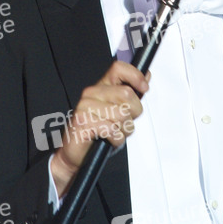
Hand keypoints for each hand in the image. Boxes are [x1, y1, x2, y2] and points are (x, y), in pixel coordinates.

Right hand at [50, 61, 148, 196]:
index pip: (119, 69)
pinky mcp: (83, 121)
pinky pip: (112, 129)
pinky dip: (116, 139)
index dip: (135, 76)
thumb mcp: (119, 112)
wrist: (76, 154)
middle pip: (127, 94)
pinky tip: (108, 139)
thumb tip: (146, 76)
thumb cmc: (98, 133)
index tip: (144, 87)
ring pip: (122, 114)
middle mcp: (92, 93)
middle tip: (123, 123)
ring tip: (114, 133)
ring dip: (124, 130)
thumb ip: (132, 95)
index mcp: (101, 87)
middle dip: (133, 114)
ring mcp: (85, 106)